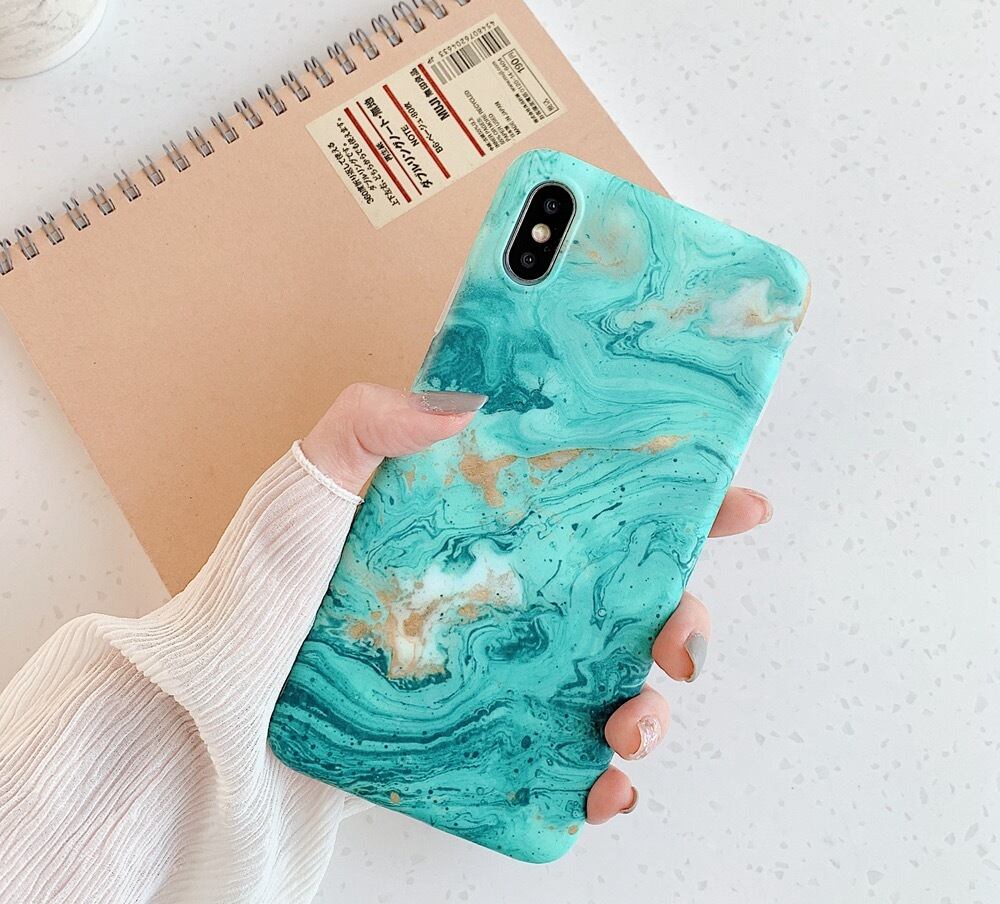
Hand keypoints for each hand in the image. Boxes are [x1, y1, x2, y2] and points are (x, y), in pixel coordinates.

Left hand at [301, 383, 773, 824]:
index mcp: (486, 529)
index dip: (678, 499)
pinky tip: (602, 786)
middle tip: (680, 638)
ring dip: (653, 707)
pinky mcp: (484, 741)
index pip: (596, 502)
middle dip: (686, 619)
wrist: (208, 718)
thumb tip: (463, 401)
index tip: (738, 499)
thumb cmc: (255, 596)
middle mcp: (505, 598)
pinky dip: (603, 783)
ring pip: (613, 684)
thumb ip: (370, 422)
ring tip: (635, 723)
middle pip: (630, 601)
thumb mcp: (309, 484)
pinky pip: (565, 764)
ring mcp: (499, 672)